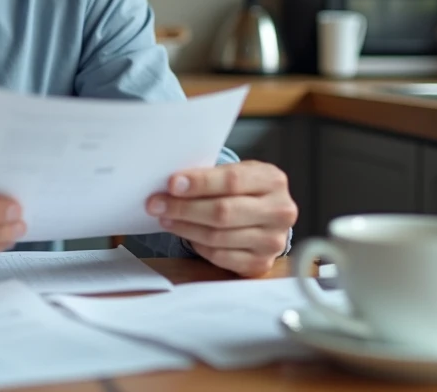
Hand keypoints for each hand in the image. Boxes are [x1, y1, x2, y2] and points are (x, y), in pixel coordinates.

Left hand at [146, 161, 296, 276]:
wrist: (267, 215)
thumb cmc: (245, 190)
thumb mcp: (237, 173)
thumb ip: (212, 177)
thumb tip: (172, 185)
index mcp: (273, 180)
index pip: (232, 181)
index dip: (200, 183)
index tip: (172, 184)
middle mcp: (280, 212)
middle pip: (224, 212)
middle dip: (184, 208)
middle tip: (157, 204)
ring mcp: (272, 241)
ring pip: (218, 236)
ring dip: (185, 227)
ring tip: (165, 218)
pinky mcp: (261, 263)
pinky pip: (220, 256)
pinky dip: (198, 245)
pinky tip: (186, 233)